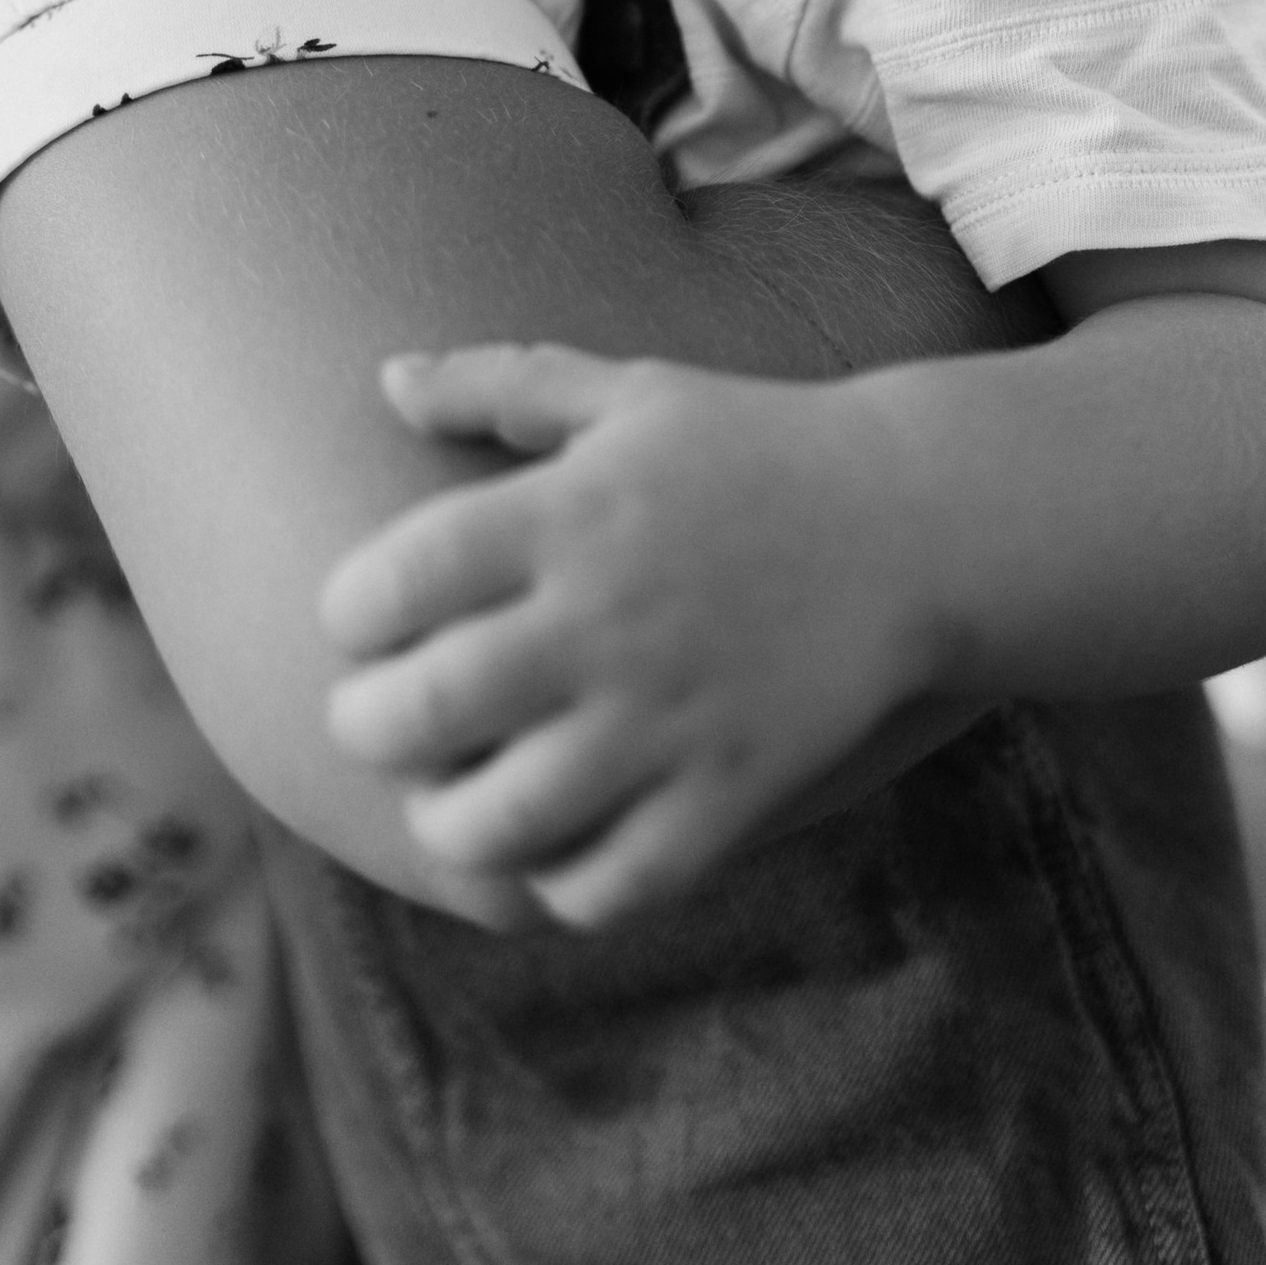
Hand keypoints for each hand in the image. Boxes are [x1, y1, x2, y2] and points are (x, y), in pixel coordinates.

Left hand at [318, 342, 939, 929]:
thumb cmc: (755, 448)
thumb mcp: (631, 391)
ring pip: (500, 821)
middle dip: (365, 730)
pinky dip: (558, 886)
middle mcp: (606, 617)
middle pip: (423, 712)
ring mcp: (670, 715)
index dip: (347, 615)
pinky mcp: (731, 791)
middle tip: (376, 724)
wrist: (918, 523)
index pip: (393, 580)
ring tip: (447, 804)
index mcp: (568, 511)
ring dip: (445, 827)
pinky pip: (610, 883)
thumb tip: (383, 379)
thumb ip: (500, 382)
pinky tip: (551, 849)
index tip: (361, 624)